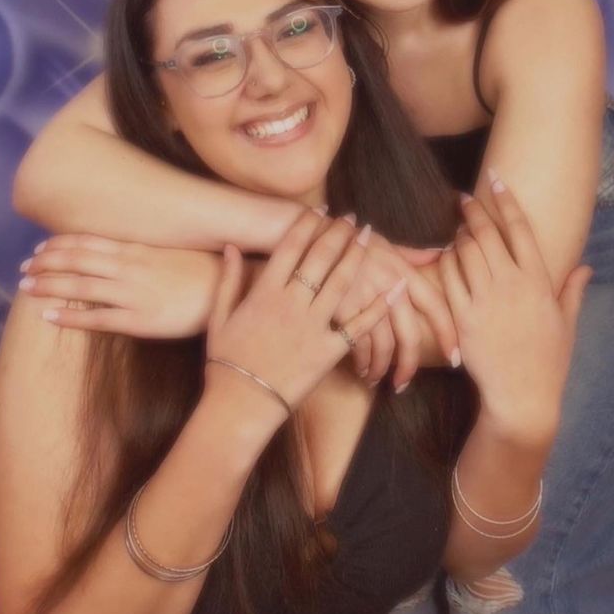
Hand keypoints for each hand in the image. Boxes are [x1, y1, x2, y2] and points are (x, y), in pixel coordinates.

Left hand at [18, 234, 220, 337]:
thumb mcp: (173, 252)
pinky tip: (49, 317)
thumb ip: (146, 251)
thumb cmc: (206, 271)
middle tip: (23, 269)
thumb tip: (125, 250)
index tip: (40, 249)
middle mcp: (130, 266)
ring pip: (80, 286)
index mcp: (138, 249)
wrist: (230, 290)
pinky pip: (98, 318)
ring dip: (49, 286)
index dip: (60, 245)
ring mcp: (133, 292)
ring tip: (25, 289)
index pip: (89, 242)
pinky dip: (71, 317)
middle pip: (77, 260)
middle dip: (46, 263)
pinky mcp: (140, 319)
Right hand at [204, 209, 392, 414]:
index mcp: (263, 293)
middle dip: (337, 233)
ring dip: (357, 255)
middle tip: (351, 217)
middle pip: (319, 258)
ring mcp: (311, 327)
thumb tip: (231, 247)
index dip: (305, 224)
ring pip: (341, 283)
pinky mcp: (327, 351)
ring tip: (368, 236)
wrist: (239, 404)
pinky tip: (394, 288)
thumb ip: (229, 279)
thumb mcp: (220, 316)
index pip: (289, 247)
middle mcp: (290, 304)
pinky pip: (358, 326)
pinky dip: (378, 306)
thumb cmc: (224, 362)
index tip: (318, 210)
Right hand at [331, 227, 455, 391]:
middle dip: (408, 366)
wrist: (308, 236)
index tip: (455, 357)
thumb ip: (412, 254)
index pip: (434, 306)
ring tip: (375, 378)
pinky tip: (358, 368)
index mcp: (402, 270)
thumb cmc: (348, 241)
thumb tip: (443, 253)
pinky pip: (357, 344)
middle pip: (409, 336)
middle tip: (403, 384)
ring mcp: (364, 297)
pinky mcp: (340, 308)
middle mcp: (388, 285)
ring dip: (380, 368)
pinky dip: (360, 361)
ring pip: (382, 346)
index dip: (448, 334)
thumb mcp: (382, 243)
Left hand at [438, 175, 591, 444]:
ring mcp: (485, 301)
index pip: (521, 230)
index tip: (495, 179)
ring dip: (458, 235)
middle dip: (473, 211)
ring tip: (457, 228)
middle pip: (486, 235)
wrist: (523, 397)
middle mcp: (511, 285)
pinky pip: (448, 279)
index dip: (506, 201)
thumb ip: (572, 291)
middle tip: (464, 198)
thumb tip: (585, 267)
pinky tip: (445, 254)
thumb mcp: (566, 324)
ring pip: (464, 252)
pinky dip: (445, 261)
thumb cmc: (549, 362)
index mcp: (539, 282)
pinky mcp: (462, 318)